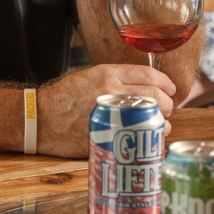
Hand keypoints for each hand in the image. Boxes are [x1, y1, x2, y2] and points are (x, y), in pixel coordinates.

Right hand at [36, 64, 175, 157]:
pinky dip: (151, 138)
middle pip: (156, 96)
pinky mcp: (112, 135)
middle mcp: (112, 91)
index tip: (170, 89)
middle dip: (167, 104)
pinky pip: (143, 137)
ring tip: (155, 126)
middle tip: (165, 109)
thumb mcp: (88, 78)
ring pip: (154, 118)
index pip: (148, 75)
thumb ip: (114, 80)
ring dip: (161, 123)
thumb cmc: (64, 99)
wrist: (43, 119)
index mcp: (106, 74)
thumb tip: (143, 87)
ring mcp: (113, 115)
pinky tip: (148, 138)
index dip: (165, 83)